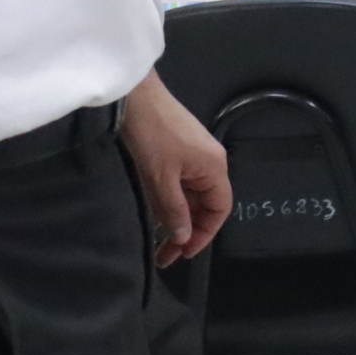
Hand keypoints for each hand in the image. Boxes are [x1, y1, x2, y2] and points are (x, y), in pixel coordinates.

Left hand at [122, 70, 230, 266]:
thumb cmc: (153, 137)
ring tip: (157, 243)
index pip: (220, 209)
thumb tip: (184, 237)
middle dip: (188, 232)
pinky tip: (155, 217)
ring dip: (176, 220)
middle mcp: (209, 163)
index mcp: (214, 168)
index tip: (182, 254)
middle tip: (163, 256)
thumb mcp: (161, 178)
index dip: (204, 234)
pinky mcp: (178, 152)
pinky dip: (170, 204)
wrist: (135, 98)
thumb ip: (174, 210)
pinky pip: (180, 186)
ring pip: (191, 197)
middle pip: (206, 205)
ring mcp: (193, 157)